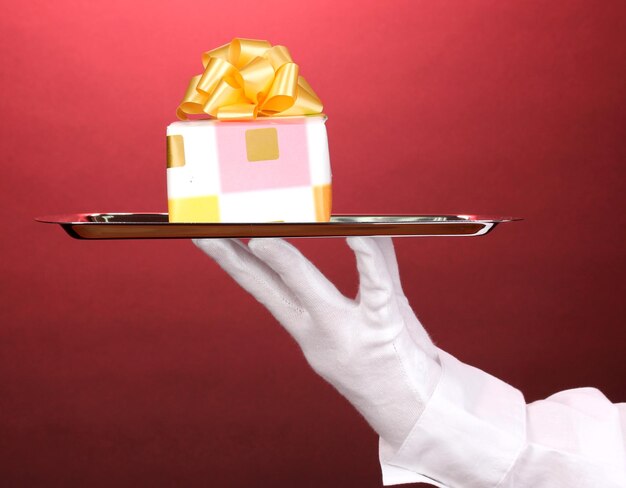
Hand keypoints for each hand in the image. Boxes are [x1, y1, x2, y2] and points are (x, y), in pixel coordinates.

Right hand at [193, 237, 441, 452]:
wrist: (411, 403)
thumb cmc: (378, 355)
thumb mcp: (343, 327)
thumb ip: (341, 280)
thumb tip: (341, 232)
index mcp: (305, 327)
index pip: (260, 287)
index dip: (231, 262)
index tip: (207, 238)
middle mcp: (320, 329)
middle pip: (270, 289)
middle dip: (236, 260)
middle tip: (211, 234)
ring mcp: (350, 327)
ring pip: (312, 289)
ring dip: (287, 264)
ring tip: (262, 240)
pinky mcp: (386, 321)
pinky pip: (376, 282)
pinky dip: (366, 254)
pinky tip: (353, 232)